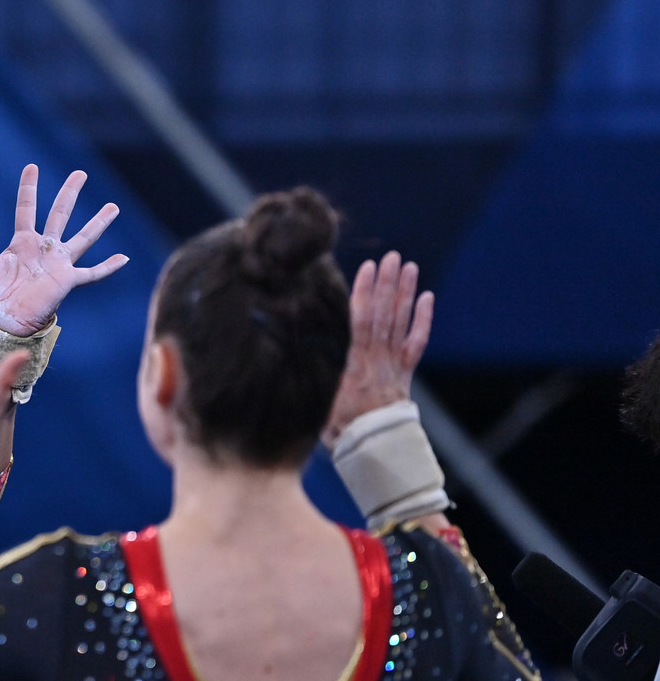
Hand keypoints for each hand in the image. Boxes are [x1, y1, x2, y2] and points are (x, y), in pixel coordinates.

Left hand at [0, 164, 127, 336]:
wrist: (0, 323)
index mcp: (22, 243)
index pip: (27, 208)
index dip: (29, 188)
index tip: (32, 167)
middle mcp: (43, 249)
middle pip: (59, 214)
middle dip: (69, 194)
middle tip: (80, 173)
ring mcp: (57, 264)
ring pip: (82, 238)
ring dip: (98, 223)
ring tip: (113, 207)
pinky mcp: (67, 280)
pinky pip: (91, 273)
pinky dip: (108, 266)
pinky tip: (123, 258)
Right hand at [322, 251, 434, 448]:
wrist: (376, 455)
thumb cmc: (340, 434)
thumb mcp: (318, 406)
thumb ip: (310, 379)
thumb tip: (287, 355)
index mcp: (357, 368)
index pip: (362, 323)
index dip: (365, 294)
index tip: (368, 267)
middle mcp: (378, 362)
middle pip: (385, 317)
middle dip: (387, 285)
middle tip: (392, 257)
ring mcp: (394, 367)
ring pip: (401, 324)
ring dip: (405, 293)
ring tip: (409, 266)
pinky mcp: (404, 375)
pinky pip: (415, 343)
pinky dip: (422, 320)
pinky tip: (426, 298)